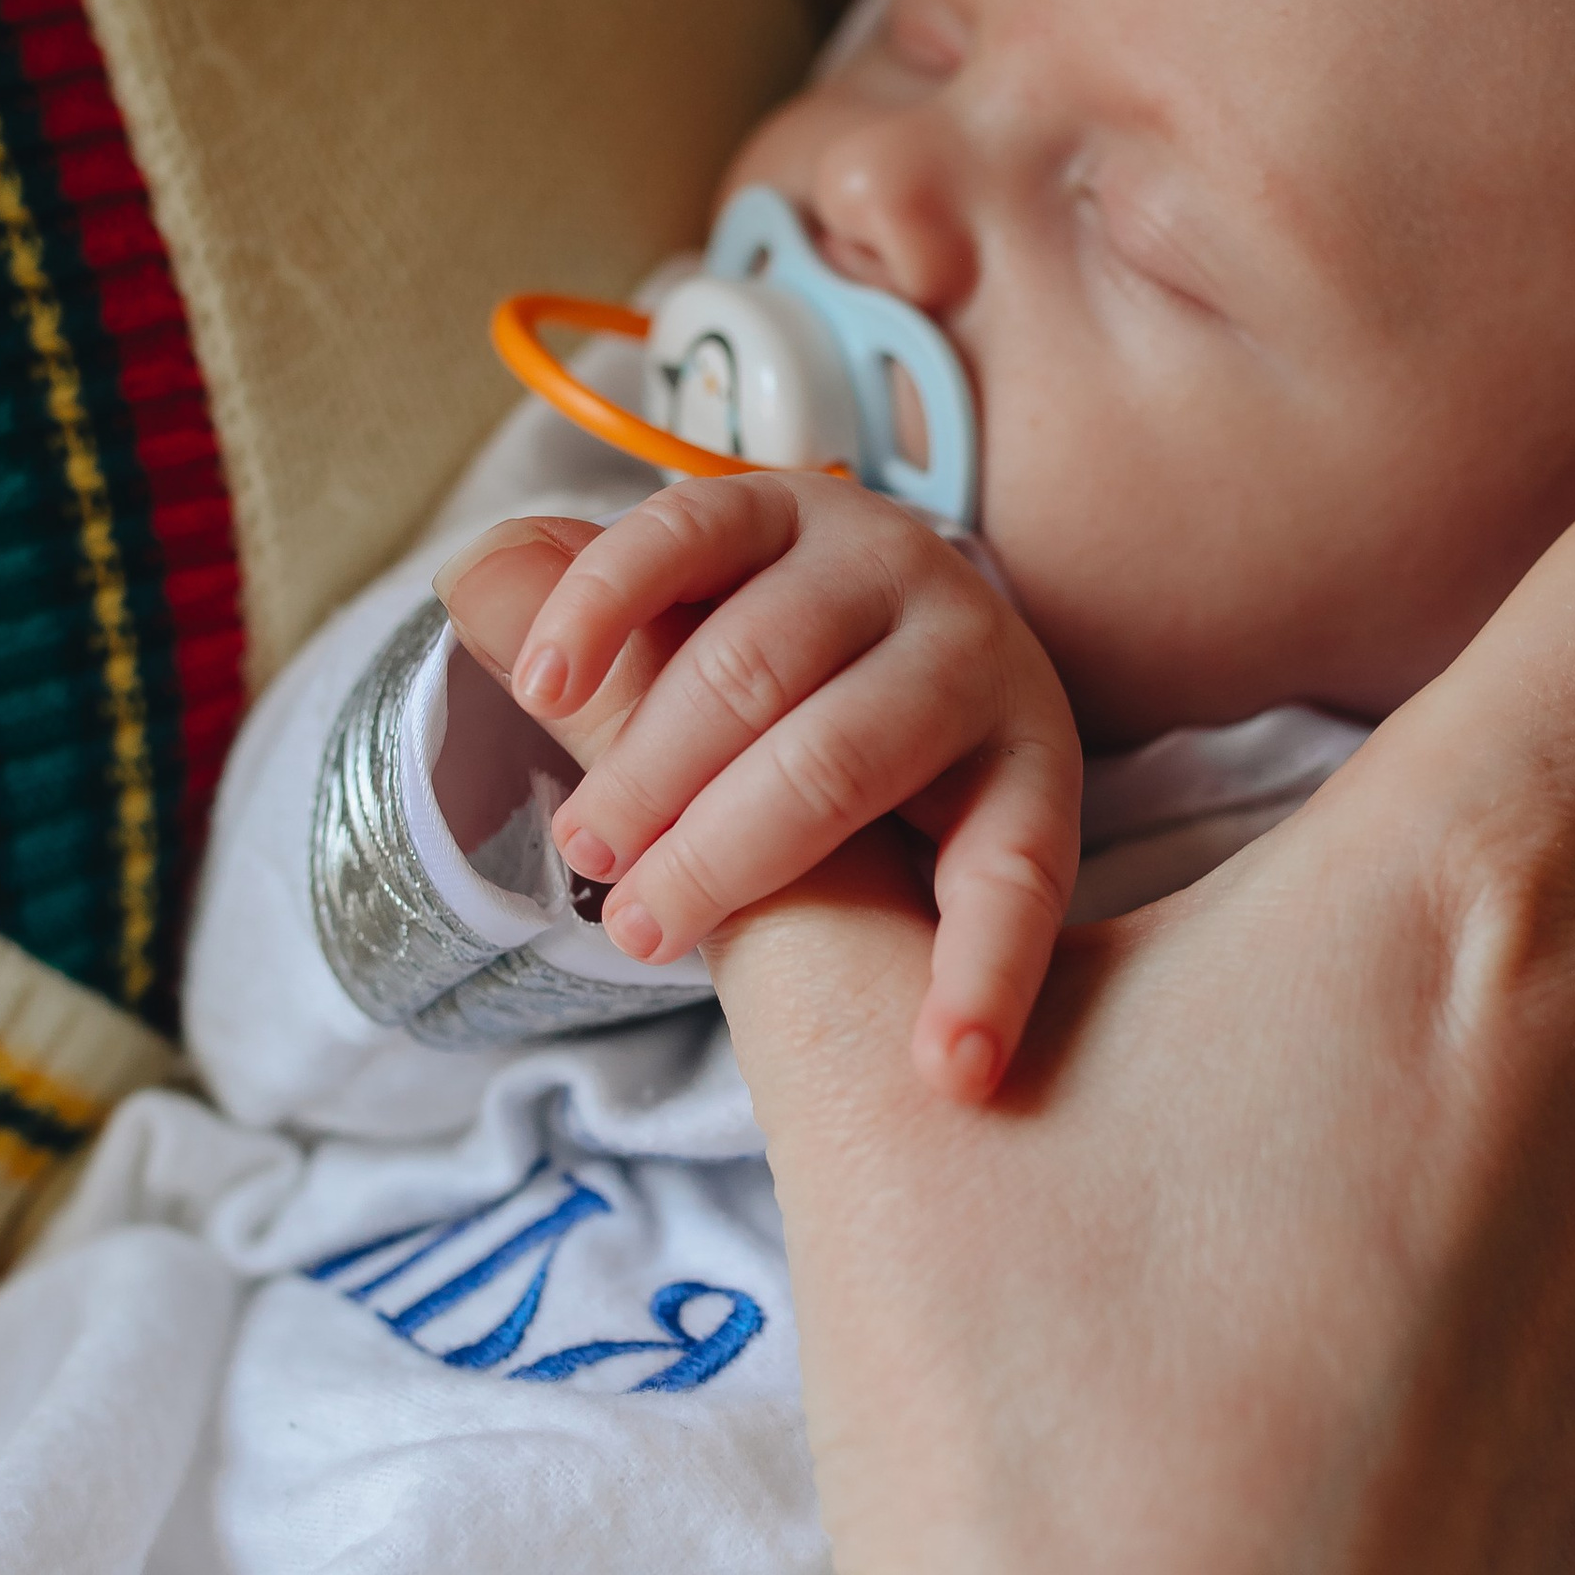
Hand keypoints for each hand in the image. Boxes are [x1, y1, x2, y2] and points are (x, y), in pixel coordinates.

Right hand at [436, 470, 1081, 1095]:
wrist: (874, 609)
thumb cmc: (889, 788)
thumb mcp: (905, 864)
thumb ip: (871, 930)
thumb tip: (934, 1068)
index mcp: (1028, 760)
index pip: (1019, 876)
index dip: (985, 978)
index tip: (951, 1076)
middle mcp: (967, 643)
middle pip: (840, 763)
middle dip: (728, 858)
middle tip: (638, 931)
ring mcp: (869, 554)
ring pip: (752, 664)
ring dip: (655, 764)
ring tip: (591, 847)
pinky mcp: (770, 498)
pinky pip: (676, 542)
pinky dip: (602, 614)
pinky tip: (547, 689)